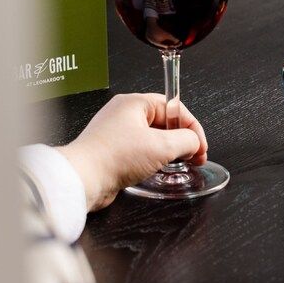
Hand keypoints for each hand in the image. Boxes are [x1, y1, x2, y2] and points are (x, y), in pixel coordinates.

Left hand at [57, 93, 207, 211]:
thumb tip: (194, 143)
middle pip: (165, 123)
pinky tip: (159, 169)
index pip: (174, 108)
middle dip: (182, 140)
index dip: (192, 127)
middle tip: (195, 156)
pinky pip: (141, 151)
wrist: (83, 180)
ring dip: (169, 151)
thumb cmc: (113, 157)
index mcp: (135, 103)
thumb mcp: (161, 146)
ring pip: (153, 138)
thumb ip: (186, 140)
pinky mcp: (112, 152)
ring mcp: (117, 133)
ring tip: (180, 163)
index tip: (201, 146)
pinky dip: (153, 159)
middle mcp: (125, 115)